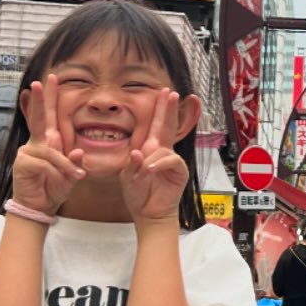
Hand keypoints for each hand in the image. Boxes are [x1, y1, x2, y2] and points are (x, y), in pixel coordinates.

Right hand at [13, 75, 84, 214]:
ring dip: (65, 165)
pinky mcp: (23, 163)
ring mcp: (28, 152)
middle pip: (38, 118)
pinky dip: (57, 172)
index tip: (50, 79)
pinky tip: (60, 180)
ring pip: (51, 151)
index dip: (48, 98)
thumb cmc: (54, 187)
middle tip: (38, 82)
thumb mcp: (70, 175)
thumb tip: (79, 153)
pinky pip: (45, 163)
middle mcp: (37, 143)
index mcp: (49, 142)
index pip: (49, 116)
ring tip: (75, 176)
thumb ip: (74, 163)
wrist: (40, 206)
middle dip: (39, 99)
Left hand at [119, 88, 188, 222]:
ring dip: (151, 159)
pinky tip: (150, 169)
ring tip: (143, 172)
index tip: (164, 92)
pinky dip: (159, 164)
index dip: (160, 109)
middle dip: (169, 109)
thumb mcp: (127, 177)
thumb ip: (131, 165)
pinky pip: (170, 161)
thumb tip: (138, 153)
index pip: (155, 125)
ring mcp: (171, 160)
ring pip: (163, 148)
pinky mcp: (179, 171)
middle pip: (167, 126)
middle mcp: (162, 152)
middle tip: (172, 93)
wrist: (148, 213)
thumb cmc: (138, 194)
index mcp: (150, 149)